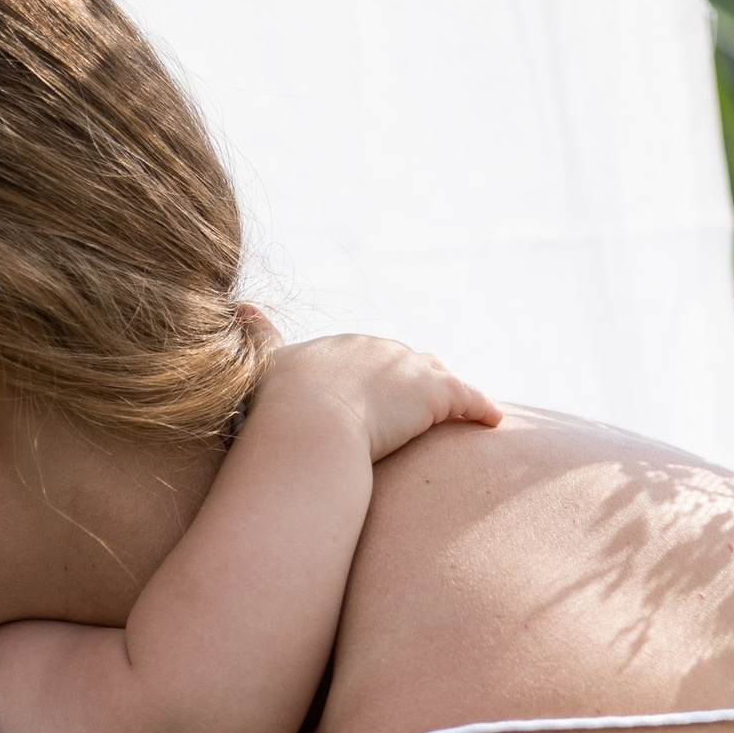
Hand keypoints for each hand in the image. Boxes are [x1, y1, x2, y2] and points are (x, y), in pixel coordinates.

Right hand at [259, 333, 500, 466]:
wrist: (307, 427)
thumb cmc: (279, 406)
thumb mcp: (264, 364)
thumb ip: (258, 334)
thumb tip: (240, 305)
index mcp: (340, 347)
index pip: (365, 355)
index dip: (373, 373)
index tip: (377, 387)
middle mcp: (377, 349)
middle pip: (406, 361)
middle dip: (415, 379)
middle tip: (424, 400)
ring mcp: (408, 369)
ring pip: (439, 376)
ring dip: (450, 390)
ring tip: (460, 406)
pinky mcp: (435, 394)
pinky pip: (468, 399)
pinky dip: (481, 408)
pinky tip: (493, 421)